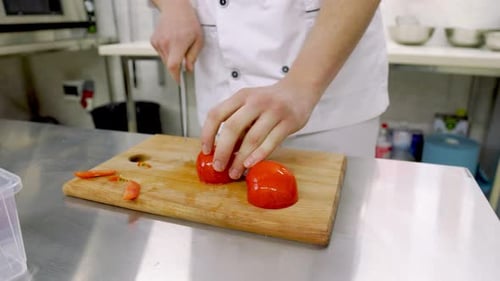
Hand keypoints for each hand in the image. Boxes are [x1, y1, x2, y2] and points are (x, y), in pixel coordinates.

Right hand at [150, 0, 202, 82]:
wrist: (174, 8)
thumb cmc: (188, 21)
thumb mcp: (198, 39)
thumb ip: (193, 56)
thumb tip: (188, 68)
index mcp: (177, 44)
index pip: (173, 65)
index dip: (175, 76)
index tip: (179, 81)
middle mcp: (165, 44)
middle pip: (169, 64)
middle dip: (177, 66)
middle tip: (184, 58)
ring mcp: (157, 42)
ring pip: (165, 59)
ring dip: (172, 58)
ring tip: (179, 44)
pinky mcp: (153, 41)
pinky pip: (161, 53)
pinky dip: (167, 52)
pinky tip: (172, 41)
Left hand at [200, 78, 320, 179]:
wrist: (299, 89)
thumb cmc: (270, 101)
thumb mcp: (250, 104)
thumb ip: (237, 122)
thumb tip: (221, 150)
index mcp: (241, 96)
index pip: (217, 114)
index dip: (208, 133)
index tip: (206, 150)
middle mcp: (256, 101)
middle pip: (232, 127)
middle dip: (222, 151)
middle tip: (218, 166)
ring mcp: (273, 111)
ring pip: (252, 138)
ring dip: (240, 159)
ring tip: (234, 172)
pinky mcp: (288, 122)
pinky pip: (271, 142)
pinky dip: (258, 155)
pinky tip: (250, 165)